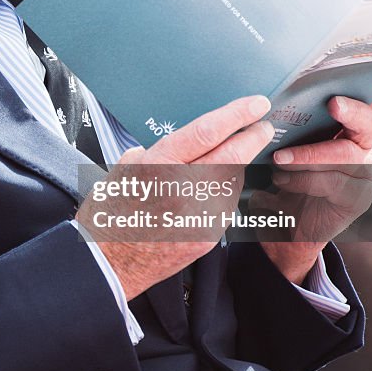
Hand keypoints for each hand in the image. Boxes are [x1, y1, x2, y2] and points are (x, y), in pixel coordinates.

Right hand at [76, 95, 273, 298]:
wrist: (108, 265)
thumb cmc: (110, 214)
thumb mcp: (123, 169)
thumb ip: (156, 152)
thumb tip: (182, 143)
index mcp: (158, 167)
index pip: (207, 133)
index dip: (236, 115)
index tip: (255, 105)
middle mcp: (182, 191)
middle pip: (232, 156)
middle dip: (253, 137)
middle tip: (263, 126)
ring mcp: (198, 217)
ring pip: (232, 181)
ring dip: (235, 167)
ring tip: (227, 161)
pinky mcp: (207, 238)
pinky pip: (224, 206)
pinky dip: (222, 194)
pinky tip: (208, 193)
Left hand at [258, 68, 371, 283]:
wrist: (283, 221)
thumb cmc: (285, 172)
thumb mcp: (287, 140)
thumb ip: (297, 118)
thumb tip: (278, 92)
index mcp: (350, 125)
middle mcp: (363, 145)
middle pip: (367, 123)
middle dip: (351, 111)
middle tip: (333, 103)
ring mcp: (364, 172)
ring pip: (345, 155)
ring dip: (308, 156)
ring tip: (279, 160)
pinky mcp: (356, 198)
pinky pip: (334, 183)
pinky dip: (304, 179)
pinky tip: (283, 179)